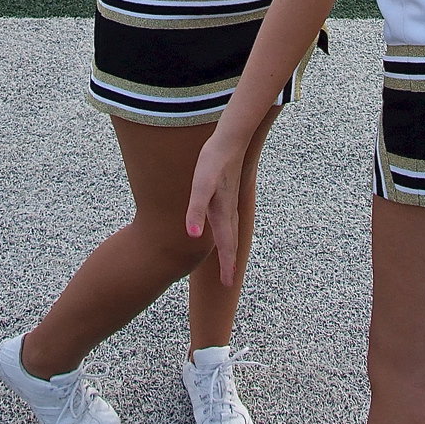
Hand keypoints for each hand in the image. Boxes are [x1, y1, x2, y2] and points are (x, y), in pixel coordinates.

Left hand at [186, 135, 243, 286]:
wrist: (231, 138)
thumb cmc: (213, 161)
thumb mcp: (201, 185)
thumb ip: (196, 210)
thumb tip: (192, 236)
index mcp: (222, 213)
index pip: (226, 245)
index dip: (226, 265)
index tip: (228, 284)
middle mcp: (228, 210)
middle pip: (230, 241)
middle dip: (229, 261)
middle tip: (230, 280)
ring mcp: (230, 200)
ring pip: (231, 229)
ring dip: (230, 246)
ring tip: (229, 258)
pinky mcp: (228, 190)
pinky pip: (230, 218)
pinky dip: (228, 230)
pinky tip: (224, 225)